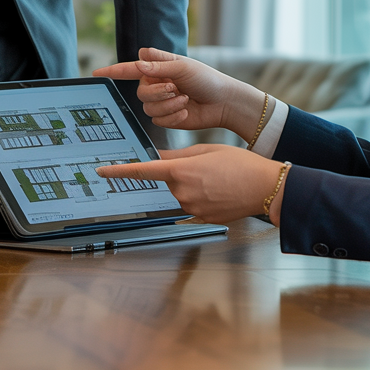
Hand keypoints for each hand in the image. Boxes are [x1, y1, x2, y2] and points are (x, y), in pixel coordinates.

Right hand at [93, 47, 266, 140]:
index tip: (96, 73)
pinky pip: (158, 121)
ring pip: (148, 109)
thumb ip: (160, 67)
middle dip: (158, 92)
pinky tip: (186, 110)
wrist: (223, 102)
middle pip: (140, 93)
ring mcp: (161, 102)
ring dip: (168, 105)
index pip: (131, 69)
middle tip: (175, 88)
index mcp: (158, 68)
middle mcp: (156, 85)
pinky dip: (173, 116)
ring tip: (185, 99)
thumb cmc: (206, 79)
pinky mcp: (167, 118)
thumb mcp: (183, 67)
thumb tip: (139, 62)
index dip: (114, 71)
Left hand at [95, 144, 287, 224]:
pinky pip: (192, 204)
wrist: (265, 188)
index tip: (104, 171)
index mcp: (182, 171)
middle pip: (167, 180)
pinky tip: (219, 190)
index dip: (120, 171)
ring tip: (217, 177)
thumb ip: (179, 155)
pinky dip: (201, 195)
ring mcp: (192, 209)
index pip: (143, 171)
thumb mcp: (208, 150)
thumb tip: (159, 158)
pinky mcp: (202, 219)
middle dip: (180, 172)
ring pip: (180, 192)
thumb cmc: (241, 164)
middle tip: (206, 165)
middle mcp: (183, 193)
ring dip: (191, 184)